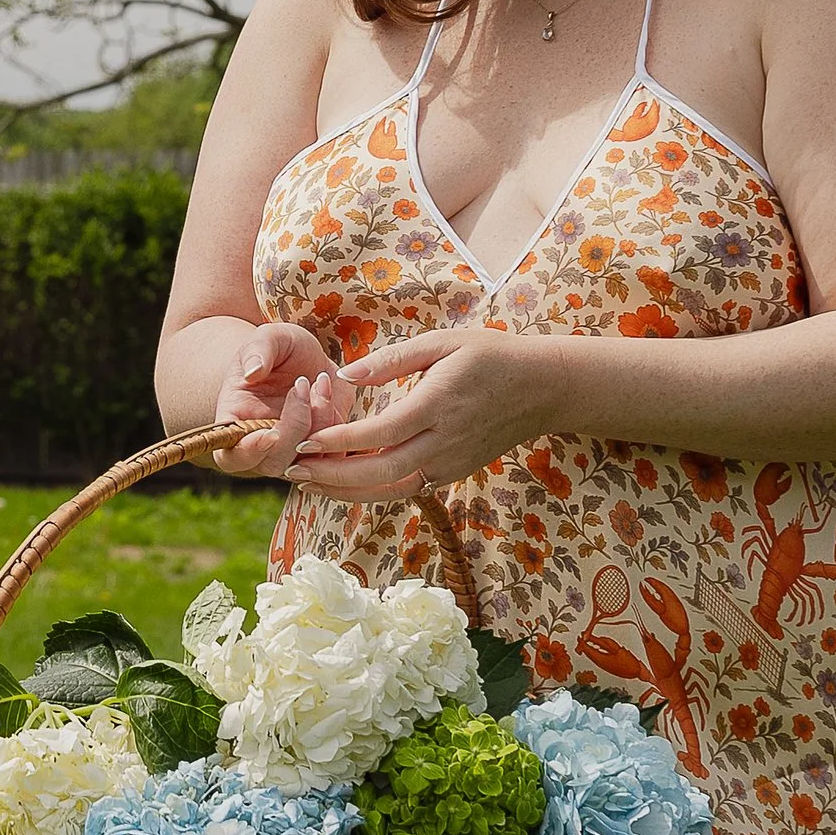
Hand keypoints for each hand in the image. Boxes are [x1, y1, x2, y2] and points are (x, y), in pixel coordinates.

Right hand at [212, 322, 348, 478]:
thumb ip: (259, 351)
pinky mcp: (321, 447)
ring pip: (308, 461)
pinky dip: (335, 421)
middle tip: (301, 383)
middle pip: (274, 463)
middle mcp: (262, 446)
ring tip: (318, 380)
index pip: (232, 457)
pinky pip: (333, 450)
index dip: (249, 453)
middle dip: (294, 426)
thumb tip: (253, 373)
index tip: (270, 434)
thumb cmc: (278, 348)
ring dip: (319, 422)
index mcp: (236, 423)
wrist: (305, 357)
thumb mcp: (268, 339)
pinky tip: (326, 388)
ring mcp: (293, 451)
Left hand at [288, 326, 559, 497]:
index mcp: (437, 405)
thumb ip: (391, 362)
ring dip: (347, 492)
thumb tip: (344, 376)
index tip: (303, 441)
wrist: (542, 388)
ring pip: (392, 490)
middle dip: (332, 476)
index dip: (338, 443)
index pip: (379, 434)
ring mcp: (451, 463)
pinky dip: (374, 491)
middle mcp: (444, 442)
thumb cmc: (490, 355)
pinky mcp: (455, 473)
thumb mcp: (442, 342)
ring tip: (311, 484)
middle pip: (380, 473)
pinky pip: (408, 488)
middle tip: (293, 470)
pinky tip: (346, 484)